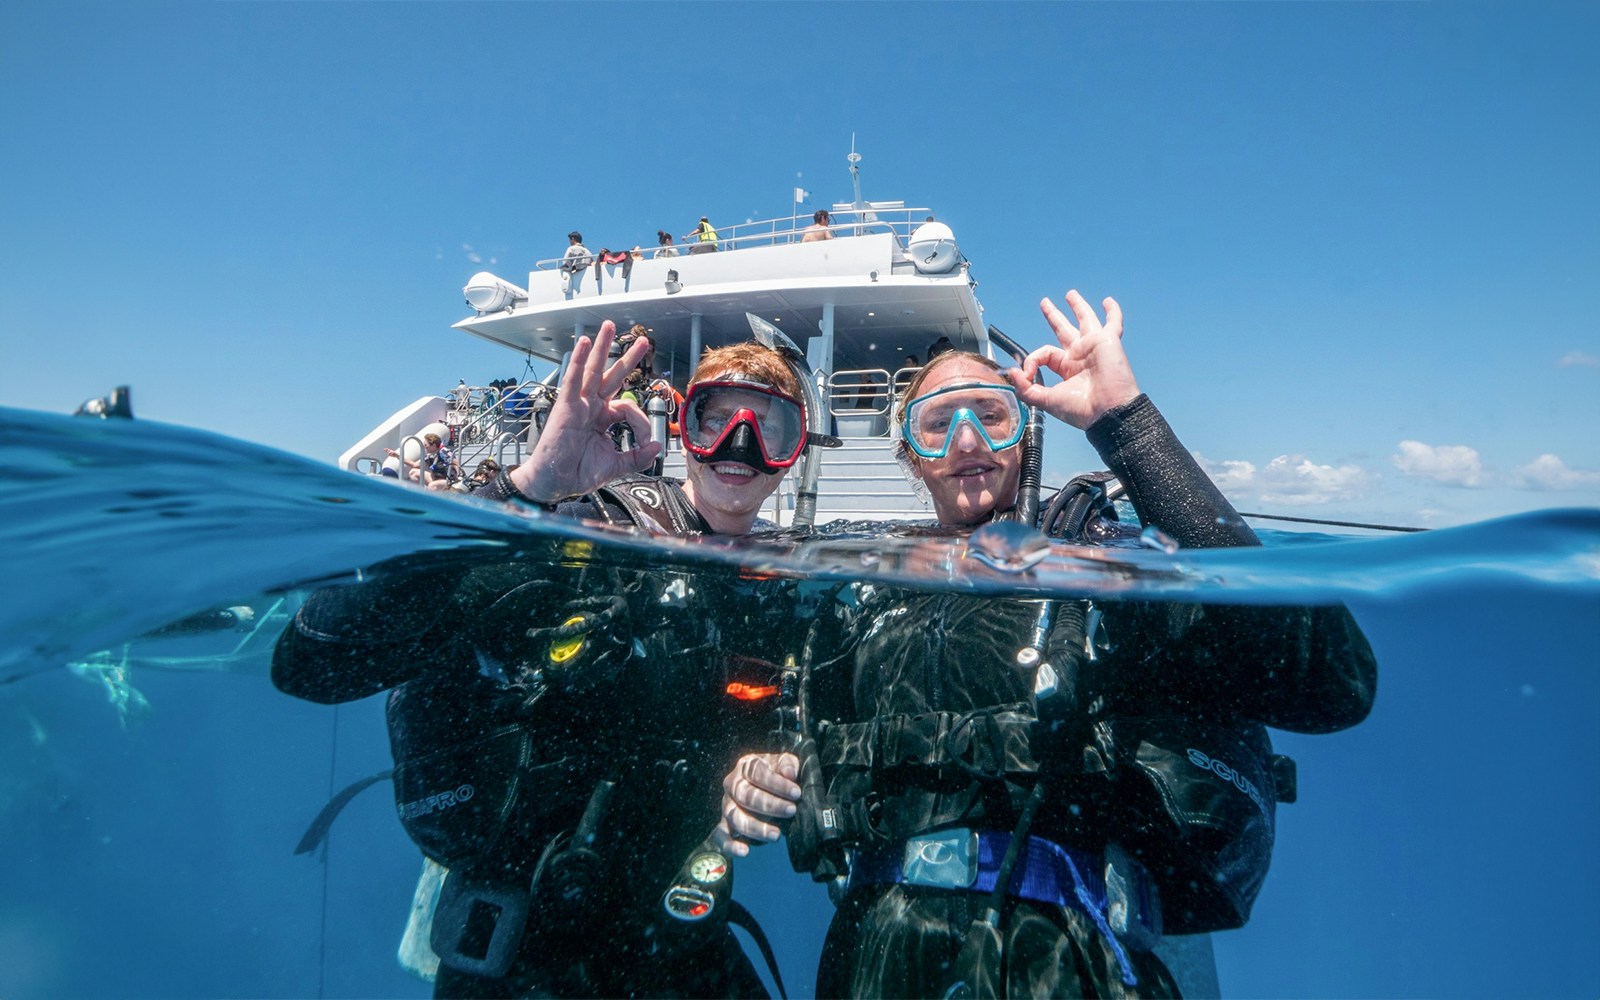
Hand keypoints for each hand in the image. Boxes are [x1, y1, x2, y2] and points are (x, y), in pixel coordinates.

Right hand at [508, 321, 661, 502]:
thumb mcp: (616, 466)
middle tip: (641, 341)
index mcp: (603, 419)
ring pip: (593, 370)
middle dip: (626, 357)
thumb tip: (657, 448)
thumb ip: (637, 457)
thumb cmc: (577, 473)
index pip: (628, 407)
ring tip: (608, 327)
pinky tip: (583, 343)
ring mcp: (578, 405)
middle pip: (611, 375)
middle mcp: (591, 407)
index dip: (643, 423)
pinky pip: (573, 379)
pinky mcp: (565, 407)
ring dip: (601, 347)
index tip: (647, 441)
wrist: (554, 484)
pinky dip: (578, 361)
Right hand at [711, 752, 800, 856]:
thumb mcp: (784, 764)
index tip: (796, 792)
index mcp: (745, 766)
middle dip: (769, 805)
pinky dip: (730, 845)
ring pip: (735, 817)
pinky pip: (721, 836)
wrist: (765, 789)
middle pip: (745, 795)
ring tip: (776, 835)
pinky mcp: (724, 825)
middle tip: (791, 811)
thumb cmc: (776, 775)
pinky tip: (745, 851)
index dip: (777, 783)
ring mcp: (726, 806)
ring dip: (756, 827)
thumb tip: (789, 773)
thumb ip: (788, 764)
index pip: (756, 772)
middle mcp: (732, 785)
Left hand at [1006, 290, 1140, 429]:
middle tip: (1045, 303)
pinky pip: (1113, 322)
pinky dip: (1113, 312)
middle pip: (1063, 330)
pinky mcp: (1108, 341)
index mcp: (1066, 369)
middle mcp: (1079, 356)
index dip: (1031, 360)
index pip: (1044, 354)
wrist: (1107, 412)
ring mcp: (1094, 346)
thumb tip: (1012, 373)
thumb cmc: (1081, 410)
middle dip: (1054, 316)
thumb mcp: (1046, 400)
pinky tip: (1108, 301)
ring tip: (1070, 295)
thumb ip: (1026, 388)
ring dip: (1078, 306)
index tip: (1027, 374)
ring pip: (1085, 320)